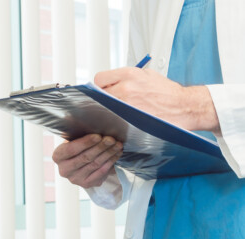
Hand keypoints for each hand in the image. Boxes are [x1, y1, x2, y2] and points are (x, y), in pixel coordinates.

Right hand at [52, 134, 122, 187]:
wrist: (79, 165)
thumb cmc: (78, 148)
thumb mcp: (74, 140)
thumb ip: (80, 136)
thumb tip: (96, 129)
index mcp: (58, 156)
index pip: (71, 150)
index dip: (85, 143)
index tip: (98, 136)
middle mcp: (64, 170)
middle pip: (85, 157)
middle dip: (100, 147)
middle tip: (111, 139)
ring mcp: (75, 179)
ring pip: (95, 164)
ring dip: (108, 153)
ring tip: (117, 144)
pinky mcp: (86, 184)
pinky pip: (101, 172)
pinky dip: (111, 162)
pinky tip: (117, 153)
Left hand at [94, 67, 218, 131]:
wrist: (184, 106)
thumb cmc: (167, 92)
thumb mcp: (147, 75)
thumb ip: (127, 77)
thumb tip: (112, 81)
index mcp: (130, 74)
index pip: (100, 78)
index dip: (102, 85)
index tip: (105, 88)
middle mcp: (126, 87)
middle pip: (100, 95)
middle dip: (105, 97)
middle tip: (114, 100)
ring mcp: (127, 104)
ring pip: (105, 107)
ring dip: (111, 108)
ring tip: (122, 108)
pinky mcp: (130, 118)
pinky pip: (115, 118)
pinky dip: (117, 117)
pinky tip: (127, 116)